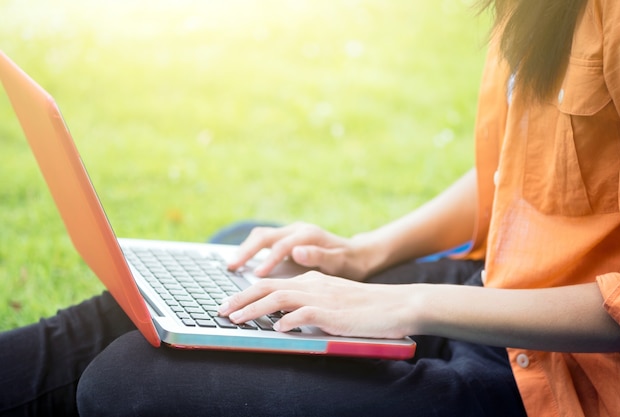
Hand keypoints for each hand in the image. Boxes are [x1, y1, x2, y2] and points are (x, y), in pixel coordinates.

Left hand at [218, 271, 416, 338]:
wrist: (396, 305)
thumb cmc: (366, 308)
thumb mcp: (333, 301)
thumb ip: (310, 304)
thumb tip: (284, 318)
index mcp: (311, 281)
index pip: (272, 283)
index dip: (247, 293)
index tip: (230, 304)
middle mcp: (312, 284)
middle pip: (268, 286)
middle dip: (240, 298)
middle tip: (220, 310)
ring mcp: (322, 297)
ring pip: (278, 298)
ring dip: (253, 309)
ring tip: (235, 319)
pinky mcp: (333, 312)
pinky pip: (304, 314)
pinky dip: (287, 321)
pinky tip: (276, 329)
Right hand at [227, 222, 371, 280]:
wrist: (357, 254)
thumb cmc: (349, 262)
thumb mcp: (340, 262)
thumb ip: (319, 257)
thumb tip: (297, 252)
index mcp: (308, 235)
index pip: (282, 246)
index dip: (269, 260)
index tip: (257, 276)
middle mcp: (297, 230)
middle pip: (265, 236)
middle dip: (246, 251)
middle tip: (231, 267)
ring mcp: (291, 233)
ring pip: (261, 236)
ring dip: (245, 249)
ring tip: (231, 266)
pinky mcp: (287, 239)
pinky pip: (264, 242)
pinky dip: (251, 251)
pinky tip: (241, 264)